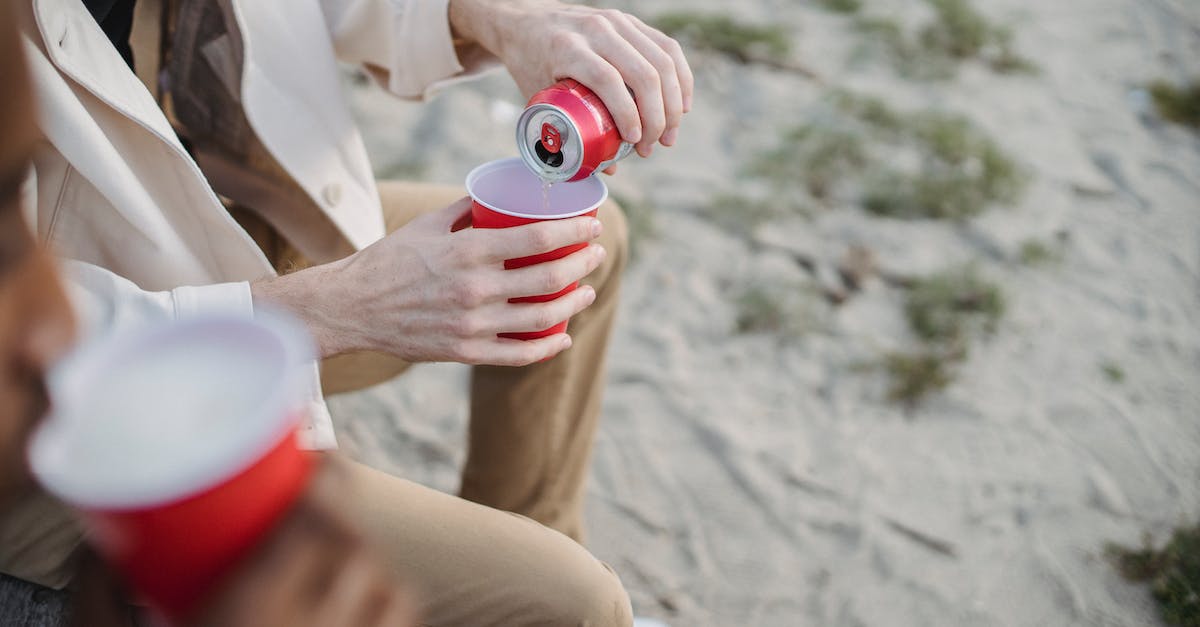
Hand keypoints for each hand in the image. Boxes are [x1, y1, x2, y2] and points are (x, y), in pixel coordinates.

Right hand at [68, 462, 414, 626]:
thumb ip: (113, 597)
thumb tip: (109, 543)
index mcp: (249, 616)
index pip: (311, 529)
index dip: (326, 484)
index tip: (320, 457)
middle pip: (355, 554)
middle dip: (345, 520)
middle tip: (322, 504)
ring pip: (392, 596)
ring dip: (375, 567)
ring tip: (345, 558)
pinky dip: (391, 611)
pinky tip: (369, 604)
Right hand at [254, 198, 606, 365]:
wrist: (351, 308)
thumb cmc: (388, 261)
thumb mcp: (427, 226)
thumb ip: (465, 210)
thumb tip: (496, 193)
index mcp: (468, 251)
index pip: (537, 239)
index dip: (573, 233)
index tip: (592, 227)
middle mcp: (475, 288)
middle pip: (548, 279)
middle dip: (582, 265)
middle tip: (596, 255)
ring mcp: (472, 324)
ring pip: (541, 318)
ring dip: (573, 303)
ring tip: (586, 291)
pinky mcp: (465, 352)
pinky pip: (518, 354)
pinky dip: (547, 346)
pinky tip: (562, 336)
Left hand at [450, 0, 693, 157]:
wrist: (525, 22)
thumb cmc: (530, 64)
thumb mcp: (538, 96)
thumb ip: (568, 130)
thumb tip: (608, 167)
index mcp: (568, 47)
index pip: (608, 81)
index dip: (628, 115)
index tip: (634, 143)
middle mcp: (596, 29)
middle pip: (643, 74)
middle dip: (656, 118)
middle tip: (651, 147)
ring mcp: (618, 22)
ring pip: (662, 61)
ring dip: (673, 104)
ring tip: (668, 135)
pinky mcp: (632, 21)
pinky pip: (668, 49)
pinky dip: (681, 79)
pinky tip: (682, 105)